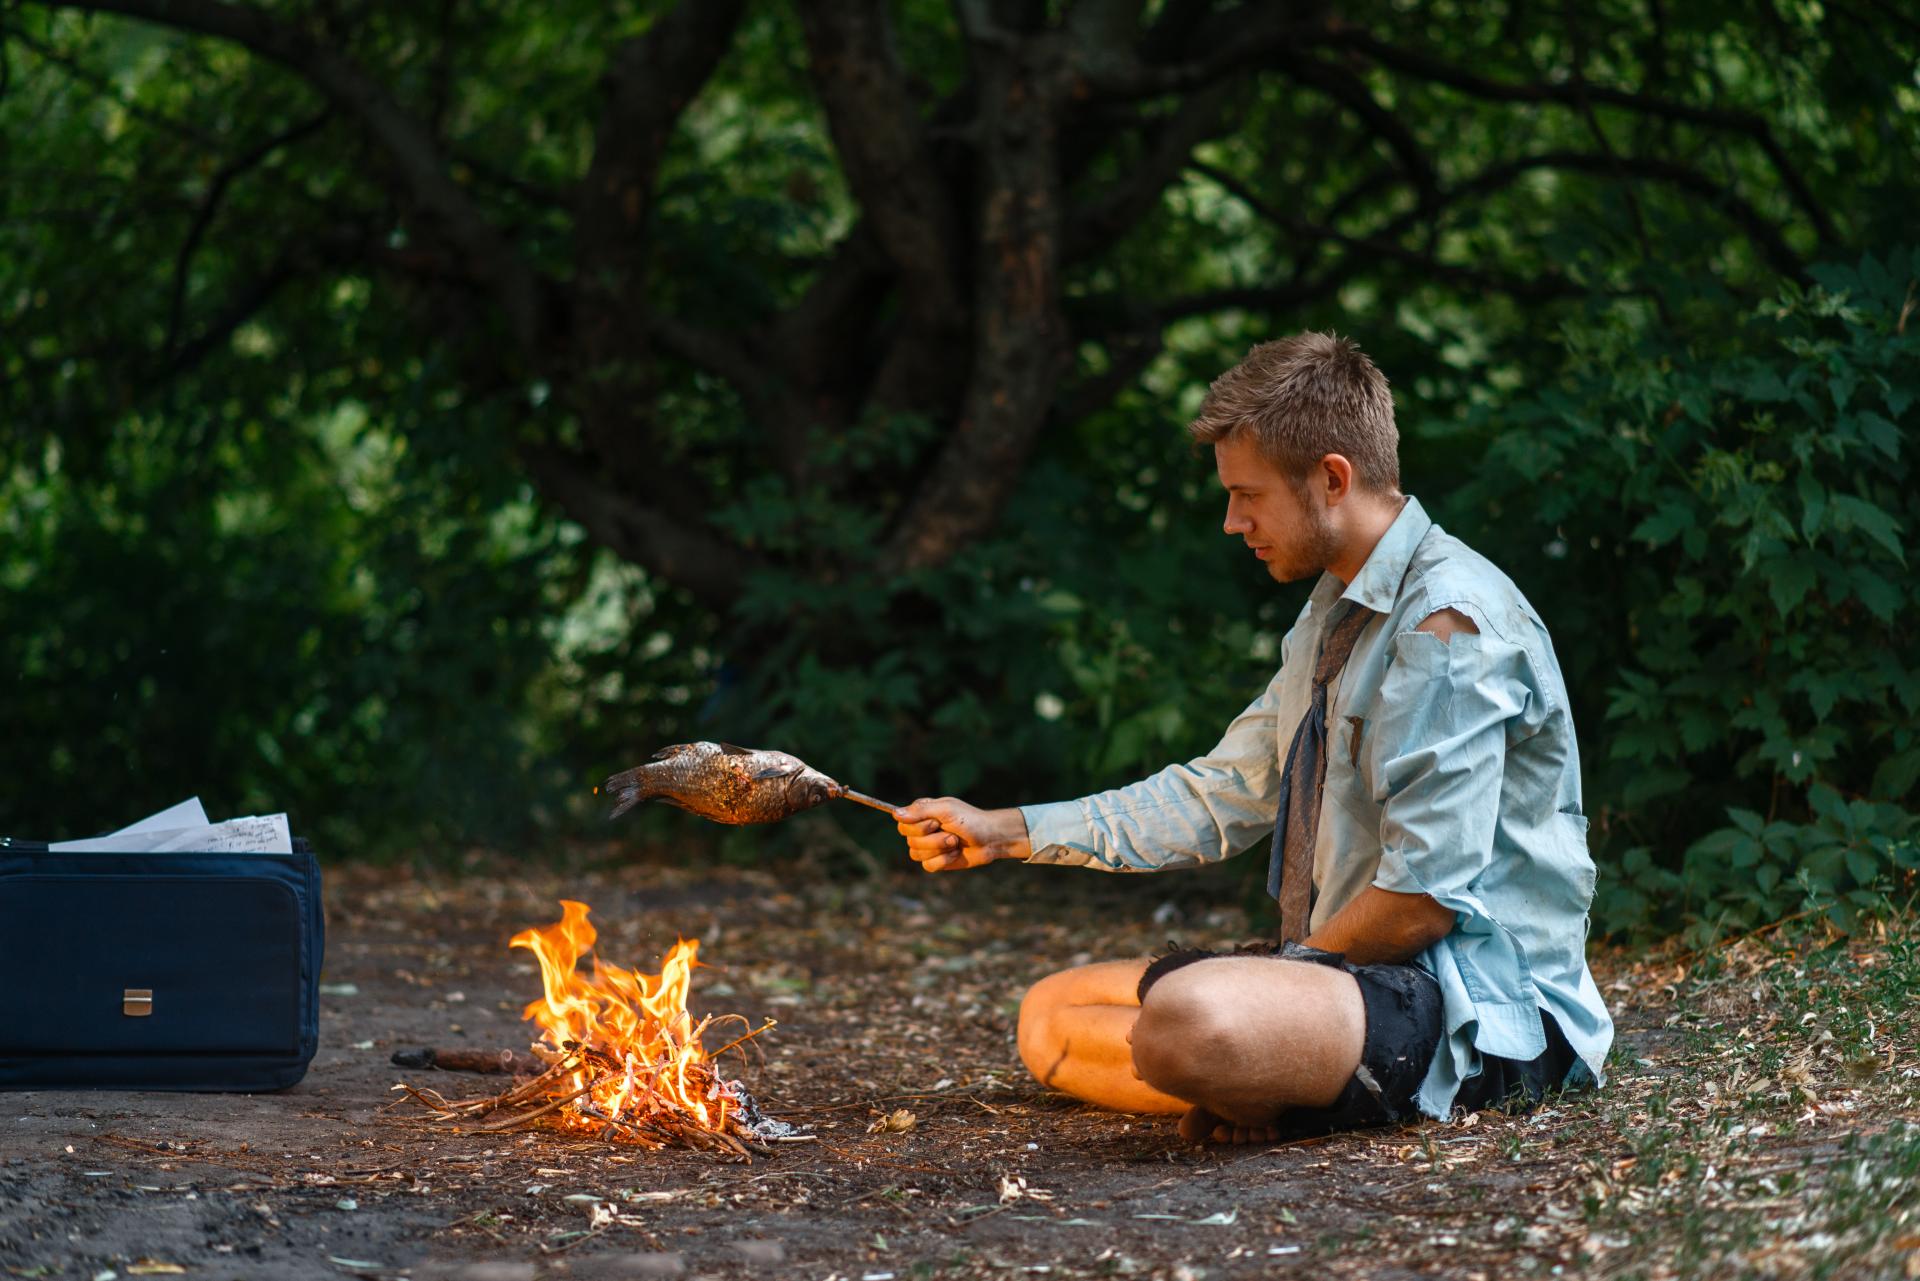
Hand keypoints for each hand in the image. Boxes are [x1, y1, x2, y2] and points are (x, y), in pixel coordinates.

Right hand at [894, 798, 1031, 871]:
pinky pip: (927, 866)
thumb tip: (895, 814)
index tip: (935, 823)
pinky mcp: (936, 860)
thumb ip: (921, 812)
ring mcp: (929, 846)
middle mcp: (922, 829)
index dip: (917, 827)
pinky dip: (943, 860)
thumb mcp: (946, 810)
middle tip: (952, 834)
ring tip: (955, 843)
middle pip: (909, 841)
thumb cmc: (971, 820)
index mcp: (922, 813)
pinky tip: (955, 854)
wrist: (991, 839)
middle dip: (933, 840)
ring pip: (916, 854)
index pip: (903, 824)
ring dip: (940, 849)